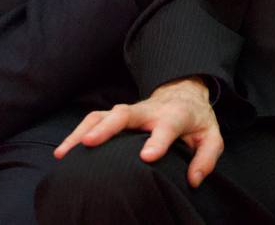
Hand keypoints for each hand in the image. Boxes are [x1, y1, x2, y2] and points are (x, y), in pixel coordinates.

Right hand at [54, 77, 222, 187]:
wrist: (182, 94)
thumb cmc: (196, 121)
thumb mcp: (212, 137)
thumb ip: (206, 158)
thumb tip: (193, 180)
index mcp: (175, 115)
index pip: (167, 126)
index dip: (158, 140)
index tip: (147, 156)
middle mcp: (148, 111)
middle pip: (125, 113)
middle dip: (107, 127)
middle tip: (90, 142)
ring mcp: (130, 111)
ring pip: (102, 114)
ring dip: (82, 131)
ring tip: (64, 153)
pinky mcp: (116, 116)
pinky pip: (93, 119)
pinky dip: (77, 132)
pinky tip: (63, 152)